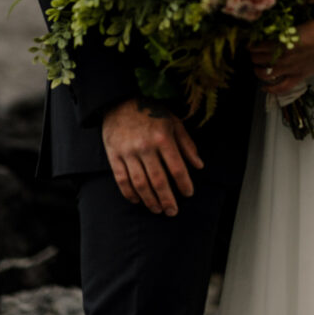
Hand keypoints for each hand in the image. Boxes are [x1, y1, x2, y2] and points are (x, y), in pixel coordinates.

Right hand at [102, 98, 203, 214]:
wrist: (121, 102)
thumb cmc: (152, 112)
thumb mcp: (174, 122)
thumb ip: (187, 144)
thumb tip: (199, 166)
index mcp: (163, 138)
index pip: (177, 168)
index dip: (184, 184)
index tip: (188, 194)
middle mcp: (146, 147)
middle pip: (158, 181)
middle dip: (167, 199)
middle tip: (173, 212)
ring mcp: (128, 152)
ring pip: (140, 184)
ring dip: (150, 200)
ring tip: (157, 209)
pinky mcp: (114, 156)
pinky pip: (122, 180)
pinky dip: (130, 193)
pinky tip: (138, 200)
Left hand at [250, 18, 313, 97]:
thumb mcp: (296, 26)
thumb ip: (283, 33)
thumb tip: (272, 34)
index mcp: (281, 41)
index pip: (257, 46)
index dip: (251, 45)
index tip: (250, 44)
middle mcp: (283, 56)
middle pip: (258, 59)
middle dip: (253, 57)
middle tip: (252, 54)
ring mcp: (291, 68)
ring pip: (265, 74)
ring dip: (257, 71)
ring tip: (256, 67)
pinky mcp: (300, 76)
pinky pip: (281, 88)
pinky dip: (271, 89)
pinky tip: (264, 87)